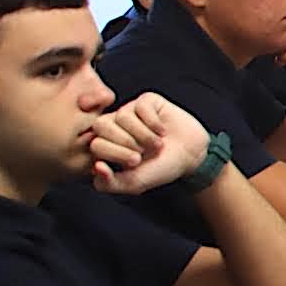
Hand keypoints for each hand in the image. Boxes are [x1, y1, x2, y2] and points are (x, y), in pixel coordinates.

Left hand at [89, 93, 211, 194]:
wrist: (190, 156)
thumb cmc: (160, 169)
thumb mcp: (133, 184)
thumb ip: (108, 184)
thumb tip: (96, 166)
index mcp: (106, 145)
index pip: (95, 143)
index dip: (116, 153)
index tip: (136, 162)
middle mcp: (114, 126)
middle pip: (101, 125)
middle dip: (126, 142)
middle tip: (143, 152)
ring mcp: (130, 111)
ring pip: (122, 115)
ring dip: (144, 134)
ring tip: (157, 144)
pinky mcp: (147, 101)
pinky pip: (141, 106)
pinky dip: (154, 122)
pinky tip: (162, 130)